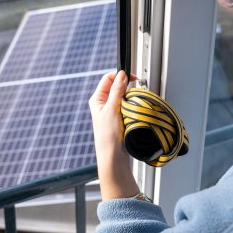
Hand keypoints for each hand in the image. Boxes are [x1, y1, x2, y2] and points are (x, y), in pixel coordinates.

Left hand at [89, 70, 139, 199]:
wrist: (113, 156)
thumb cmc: (108, 137)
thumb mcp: (112, 110)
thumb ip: (116, 91)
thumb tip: (121, 75)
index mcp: (97, 99)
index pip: (108, 79)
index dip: (119, 75)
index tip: (132, 77)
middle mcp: (104, 104)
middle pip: (116, 86)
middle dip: (127, 86)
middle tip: (135, 90)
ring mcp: (112, 110)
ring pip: (124, 96)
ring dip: (130, 97)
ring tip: (134, 103)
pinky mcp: (120, 118)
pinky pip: (128, 106)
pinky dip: (133, 106)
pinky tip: (135, 111)